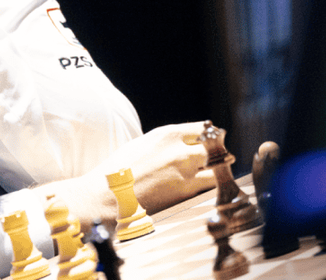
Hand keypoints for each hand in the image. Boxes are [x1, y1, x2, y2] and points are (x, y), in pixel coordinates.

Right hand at [42, 122, 214, 228]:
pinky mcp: (186, 194)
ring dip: (219, 171)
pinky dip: (213, 187)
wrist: (105, 197)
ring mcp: (185, 173)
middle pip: (215, 147)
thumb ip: (168, 142)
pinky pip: (210, 187)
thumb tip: (187, 144)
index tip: (213, 142)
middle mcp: (180, 150)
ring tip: (217, 175)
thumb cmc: (120, 171)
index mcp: (168, 134)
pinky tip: (209, 189)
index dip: (211, 136)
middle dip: (219, 153)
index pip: (204, 129)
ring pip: (218, 168)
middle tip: (219, 159)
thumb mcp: (144, 144)